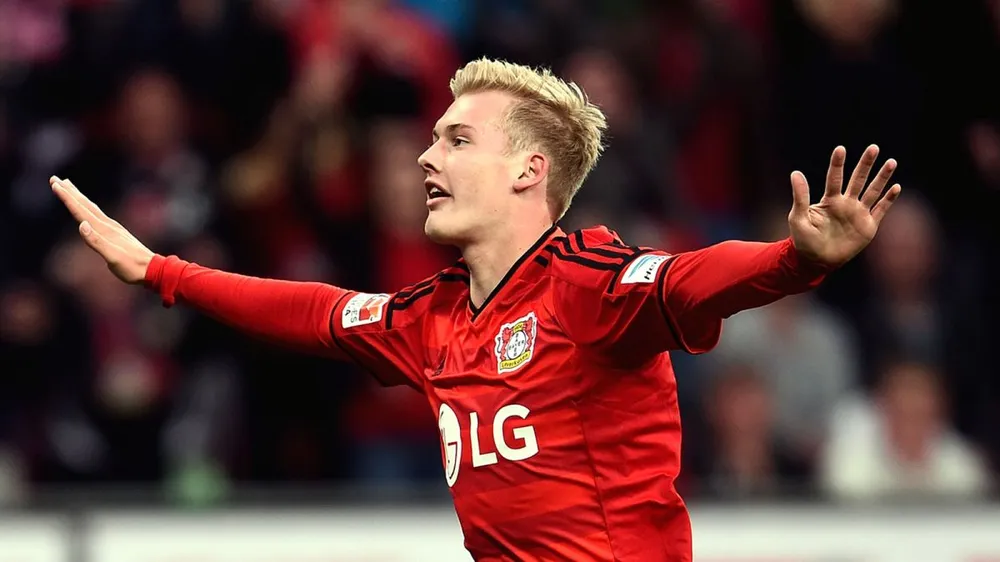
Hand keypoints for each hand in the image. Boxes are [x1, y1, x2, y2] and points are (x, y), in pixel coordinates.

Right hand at [50, 177, 153, 283]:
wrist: (152, 269)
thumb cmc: (132, 267)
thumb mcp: (113, 258)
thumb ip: (96, 242)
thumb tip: (81, 224)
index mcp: (104, 230)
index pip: (81, 211)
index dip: (67, 198)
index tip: (55, 184)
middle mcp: (108, 225)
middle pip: (85, 205)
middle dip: (69, 192)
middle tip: (55, 179)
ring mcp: (113, 228)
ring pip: (91, 209)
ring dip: (78, 198)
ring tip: (69, 187)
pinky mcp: (116, 233)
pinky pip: (98, 216)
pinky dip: (88, 209)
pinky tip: (88, 210)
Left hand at [788, 145, 901, 267]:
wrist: (816, 261)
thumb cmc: (803, 240)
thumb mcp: (798, 217)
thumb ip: (800, 196)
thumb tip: (795, 173)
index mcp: (830, 200)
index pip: (835, 178)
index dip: (838, 164)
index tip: (840, 149)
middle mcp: (846, 203)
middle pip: (858, 179)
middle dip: (866, 164)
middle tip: (873, 147)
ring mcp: (858, 213)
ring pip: (873, 191)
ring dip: (882, 177)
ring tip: (891, 162)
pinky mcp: (868, 226)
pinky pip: (880, 210)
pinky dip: (888, 199)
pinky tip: (896, 187)